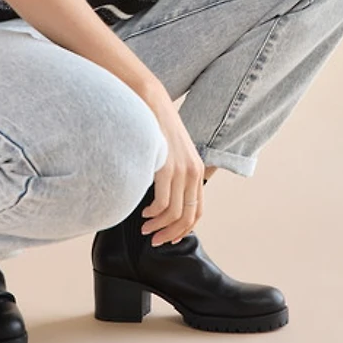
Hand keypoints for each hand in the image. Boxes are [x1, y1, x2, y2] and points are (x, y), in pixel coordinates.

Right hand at [138, 92, 204, 245]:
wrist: (151, 102)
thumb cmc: (156, 127)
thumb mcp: (172, 152)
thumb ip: (173, 172)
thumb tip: (163, 196)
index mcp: (197, 170)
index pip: (197, 211)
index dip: (184, 229)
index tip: (170, 237)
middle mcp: (193, 172)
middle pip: (188, 217)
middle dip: (171, 234)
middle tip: (156, 240)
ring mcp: (181, 171)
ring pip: (175, 214)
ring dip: (159, 227)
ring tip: (146, 228)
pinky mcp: (167, 168)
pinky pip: (162, 203)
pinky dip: (153, 214)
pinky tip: (145, 214)